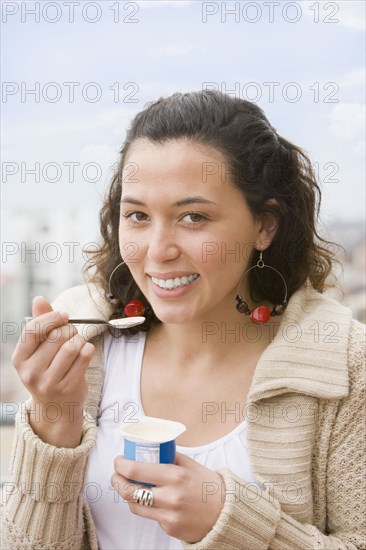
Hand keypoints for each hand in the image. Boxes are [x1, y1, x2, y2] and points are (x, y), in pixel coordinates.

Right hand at [11, 296, 94, 446]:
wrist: (56, 406)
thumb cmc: (48, 369)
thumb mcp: (39, 349)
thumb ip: (40, 323)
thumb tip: (39, 299)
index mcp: (19, 359)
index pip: (33, 329)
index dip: (51, 318)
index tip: (64, 316)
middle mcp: (30, 373)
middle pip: (57, 336)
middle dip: (69, 330)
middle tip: (71, 335)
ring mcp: (49, 383)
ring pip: (72, 345)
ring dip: (80, 340)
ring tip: (77, 344)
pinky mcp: (68, 388)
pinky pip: (85, 356)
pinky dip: (88, 349)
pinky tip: (84, 353)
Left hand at [111, 453, 223, 542]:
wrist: (225, 512)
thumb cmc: (206, 484)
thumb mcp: (189, 464)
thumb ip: (169, 457)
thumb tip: (149, 448)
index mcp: (175, 476)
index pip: (136, 470)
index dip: (121, 465)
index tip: (119, 460)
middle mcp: (170, 496)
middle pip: (128, 491)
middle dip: (116, 481)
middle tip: (116, 474)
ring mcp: (169, 515)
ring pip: (134, 506)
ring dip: (127, 494)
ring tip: (127, 485)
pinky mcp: (169, 528)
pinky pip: (149, 516)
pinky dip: (146, 506)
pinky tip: (150, 499)